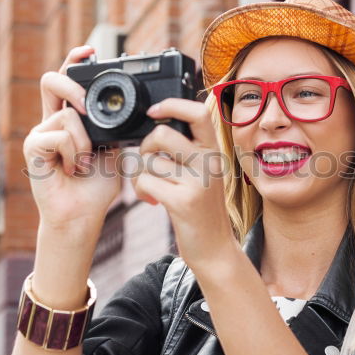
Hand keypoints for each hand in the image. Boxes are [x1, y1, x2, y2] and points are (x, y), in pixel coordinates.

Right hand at [23, 46, 121, 228]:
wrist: (83, 214)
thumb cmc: (96, 186)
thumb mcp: (112, 148)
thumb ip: (111, 126)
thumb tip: (124, 107)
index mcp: (69, 119)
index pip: (67, 81)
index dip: (74, 61)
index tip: (91, 50)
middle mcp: (51, 122)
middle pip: (52, 81)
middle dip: (74, 86)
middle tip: (89, 107)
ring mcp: (39, 133)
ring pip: (67, 116)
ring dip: (84, 142)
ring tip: (84, 164)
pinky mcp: (33, 147)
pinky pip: (60, 136)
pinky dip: (74, 153)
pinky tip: (73, 169)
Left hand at [133, 98, 241, 277]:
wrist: (215, 250)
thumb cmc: (202, 209)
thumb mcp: (203, 174)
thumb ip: (188, 151)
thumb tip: (157, 125)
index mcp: (214, 151)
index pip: (197, 112)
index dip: (171, 105)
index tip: (153, 112)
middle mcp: (210, 162)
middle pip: (161, 134)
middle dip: (144, 148)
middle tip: (148, 166)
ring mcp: (198, 182)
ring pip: (149, 160)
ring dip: (139, 175)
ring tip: (149, 189)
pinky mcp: (184, 201)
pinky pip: (146, 182)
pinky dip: (140, 191)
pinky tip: (151, 201)